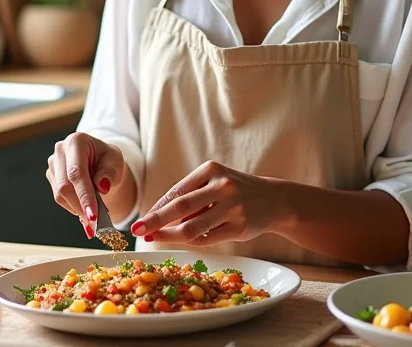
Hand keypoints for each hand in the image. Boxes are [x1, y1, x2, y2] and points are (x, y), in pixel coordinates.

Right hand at [46, 132, 124, 239]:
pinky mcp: (51, 176)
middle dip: (80, 206)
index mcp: (76, 141)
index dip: (84, 195)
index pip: (77, 172)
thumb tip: (102, 187)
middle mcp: (60, 150)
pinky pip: (59, 198)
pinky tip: (84, 210)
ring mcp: (53, 163)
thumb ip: (109, 172)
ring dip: (76, 208)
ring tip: (92, 217)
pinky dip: (73, 207)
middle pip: (64, 185)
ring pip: (59, 194)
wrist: (99, 161)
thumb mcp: (115, 160)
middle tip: (94, 222)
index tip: (93, 214)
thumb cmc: (107, 159)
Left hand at [131, 161, 284, 245]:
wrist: (274, 199)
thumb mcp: (215, 182)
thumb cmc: (236, 190)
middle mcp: (221, 186)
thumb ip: (191, 195)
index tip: (141, 219)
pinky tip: (183, 241)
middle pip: (180, 207)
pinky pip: (207, 239)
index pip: (177, 191)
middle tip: (138, 230)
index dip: (157, 207)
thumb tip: (158, 215)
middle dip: (156, 220)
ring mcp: (231, 207)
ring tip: (156, 239)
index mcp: (211, 169)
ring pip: (192, 227)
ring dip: (170, 235)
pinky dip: (192, 241)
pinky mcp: (239, 227)